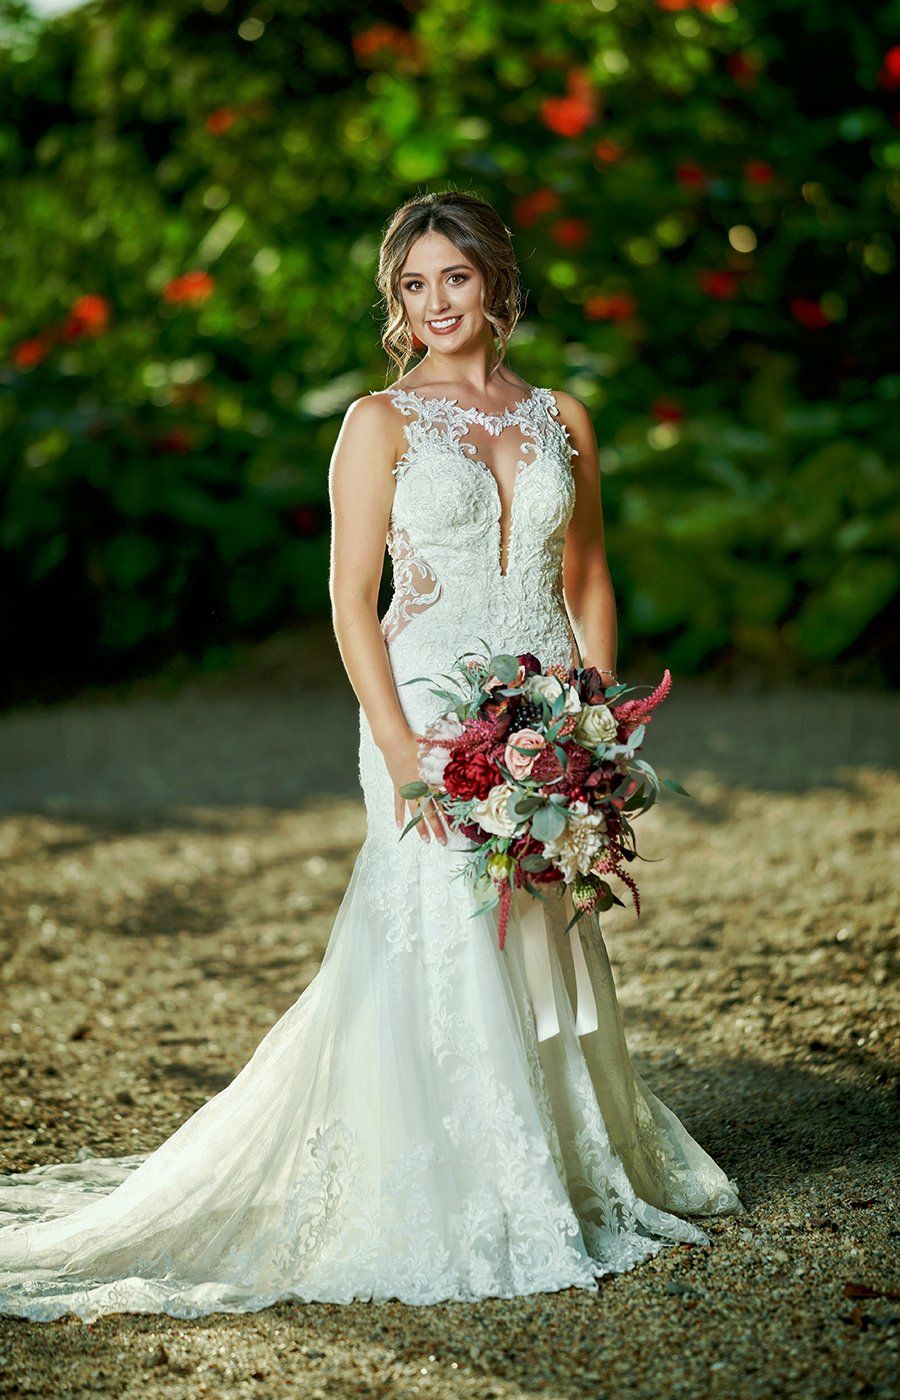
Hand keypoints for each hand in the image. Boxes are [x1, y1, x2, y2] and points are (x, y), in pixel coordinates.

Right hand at [381, 729, 448, 843]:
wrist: (396, 741)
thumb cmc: (417, 743)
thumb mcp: (437, 751)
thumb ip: (450, 761)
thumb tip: (466, 763)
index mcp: (430, 782)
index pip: (442, 803)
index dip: (449, 817)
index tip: (455, 829)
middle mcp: (420, 789)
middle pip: (430, 812)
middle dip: (437, 828)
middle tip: (443, 842)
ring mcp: (407, 790)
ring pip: (415, 813)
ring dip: (420, 827)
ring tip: (425, 840)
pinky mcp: (398, 787)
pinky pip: (398, 804)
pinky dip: (399, 815)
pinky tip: (400, 826)